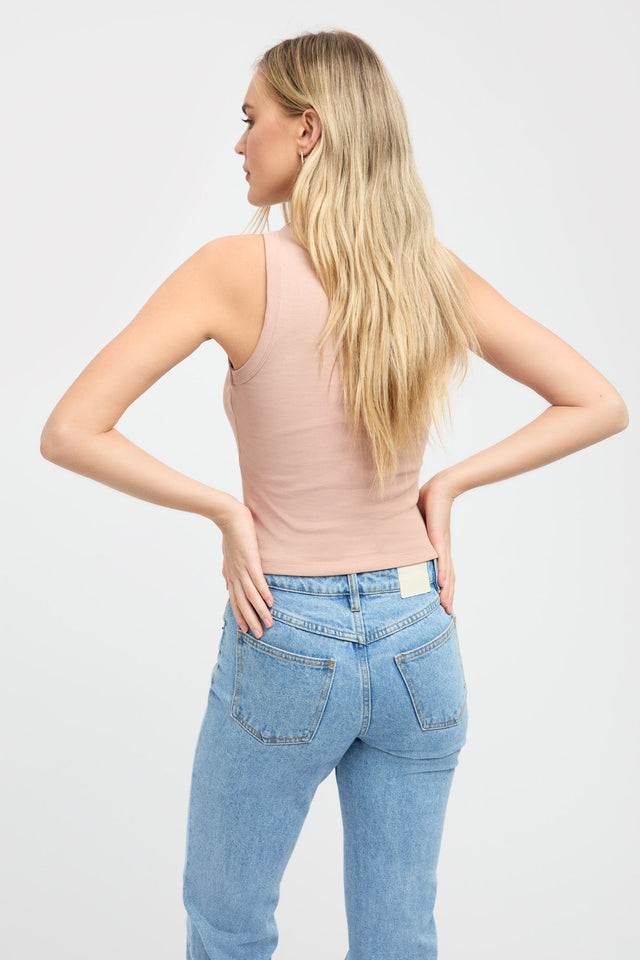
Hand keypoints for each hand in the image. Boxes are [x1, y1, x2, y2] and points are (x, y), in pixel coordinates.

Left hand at [217, 501, 273, 637]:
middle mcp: (235, 576)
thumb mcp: (227, 558)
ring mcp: (242, 569)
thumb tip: (227, 585)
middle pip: (243, 603)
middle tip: (259, 635)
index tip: (246, 630)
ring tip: (268, 623)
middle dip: (251, 620)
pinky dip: (263, 593)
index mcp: (230, 576)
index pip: (235, 601)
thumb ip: (228, 573)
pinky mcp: (251, 561)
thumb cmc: (230, 536)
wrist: (229, 518)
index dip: (240, 616)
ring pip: (251, 595)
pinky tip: (270, 603)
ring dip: (260, 611)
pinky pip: (258, 580)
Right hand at [418, 476, 456, 614]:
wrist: (441, 488)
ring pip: (447, 572)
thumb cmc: (427, 503)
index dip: (443, 588)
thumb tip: (389, 537)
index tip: (441, 603)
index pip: (443, 572)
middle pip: (448, 577)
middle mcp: (443, 549)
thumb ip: (405, 534)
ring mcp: (442, 544)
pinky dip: (442, 572)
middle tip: (447, 613)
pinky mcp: (439, 537)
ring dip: (446, 590)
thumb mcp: (413, 525)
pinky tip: (441, 585)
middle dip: (448, 596)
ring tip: (445, 606)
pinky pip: (441, 559)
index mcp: (438, 548)